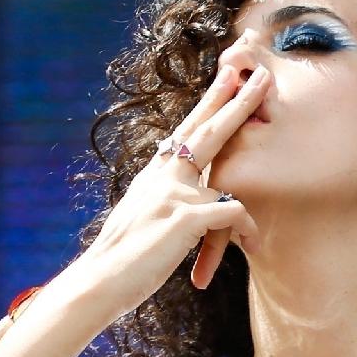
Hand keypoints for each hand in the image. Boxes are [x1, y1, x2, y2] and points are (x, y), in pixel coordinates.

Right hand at [69, 64, 267, 318]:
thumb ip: (162, 202)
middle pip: (206, 130)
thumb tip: (179, 201)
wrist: (98, 281)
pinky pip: (232, 213)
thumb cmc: (121, 258)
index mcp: (154, 175)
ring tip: (257, 229)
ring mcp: (173, 194)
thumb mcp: (142, 219)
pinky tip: (251, 249)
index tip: (226, 77)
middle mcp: (163, 176)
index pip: (186, 130)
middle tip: (258, 75)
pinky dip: (245, 230)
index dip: (209, 103)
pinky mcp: (183, 218)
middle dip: (235, 101)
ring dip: (250, 199)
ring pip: (228, 178)